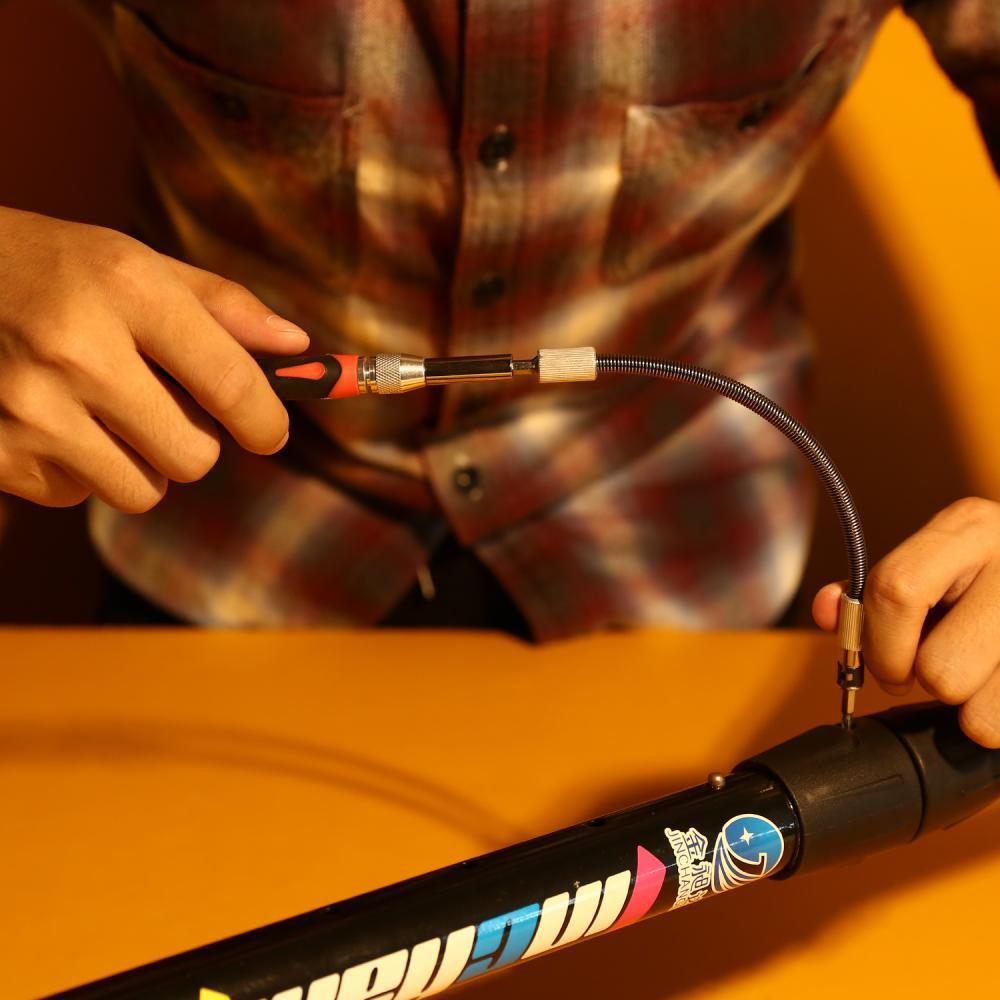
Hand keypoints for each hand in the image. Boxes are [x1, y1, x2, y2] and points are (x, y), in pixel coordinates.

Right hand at [0, 207, 307, 511]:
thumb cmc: (51, 269)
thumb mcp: (134, 264)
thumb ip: (222, 306)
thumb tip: (299, 348)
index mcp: (126, 289)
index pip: (231, 383)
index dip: (267, 422)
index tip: (271, 433)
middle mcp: (76, 351)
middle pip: (193, 457)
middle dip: (195, 443)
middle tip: (165, 409)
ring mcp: (27, 408)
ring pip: (142, 490)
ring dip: (139, 462)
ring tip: (101, 410)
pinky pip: (79, 495)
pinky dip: (80, 469)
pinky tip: (51, 420)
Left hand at [813, 498, 999, 747]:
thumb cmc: (985, 583)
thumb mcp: (931, 570)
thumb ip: (874, 596)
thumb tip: (827, 609)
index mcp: (969, 526)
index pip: (896, 590)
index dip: (882, 643)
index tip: (889, 663)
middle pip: (940, 667)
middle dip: (930, 681)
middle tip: (944, 668)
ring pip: (980, 710)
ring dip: (972, 709)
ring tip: (986, 676)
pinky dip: (997, 721)